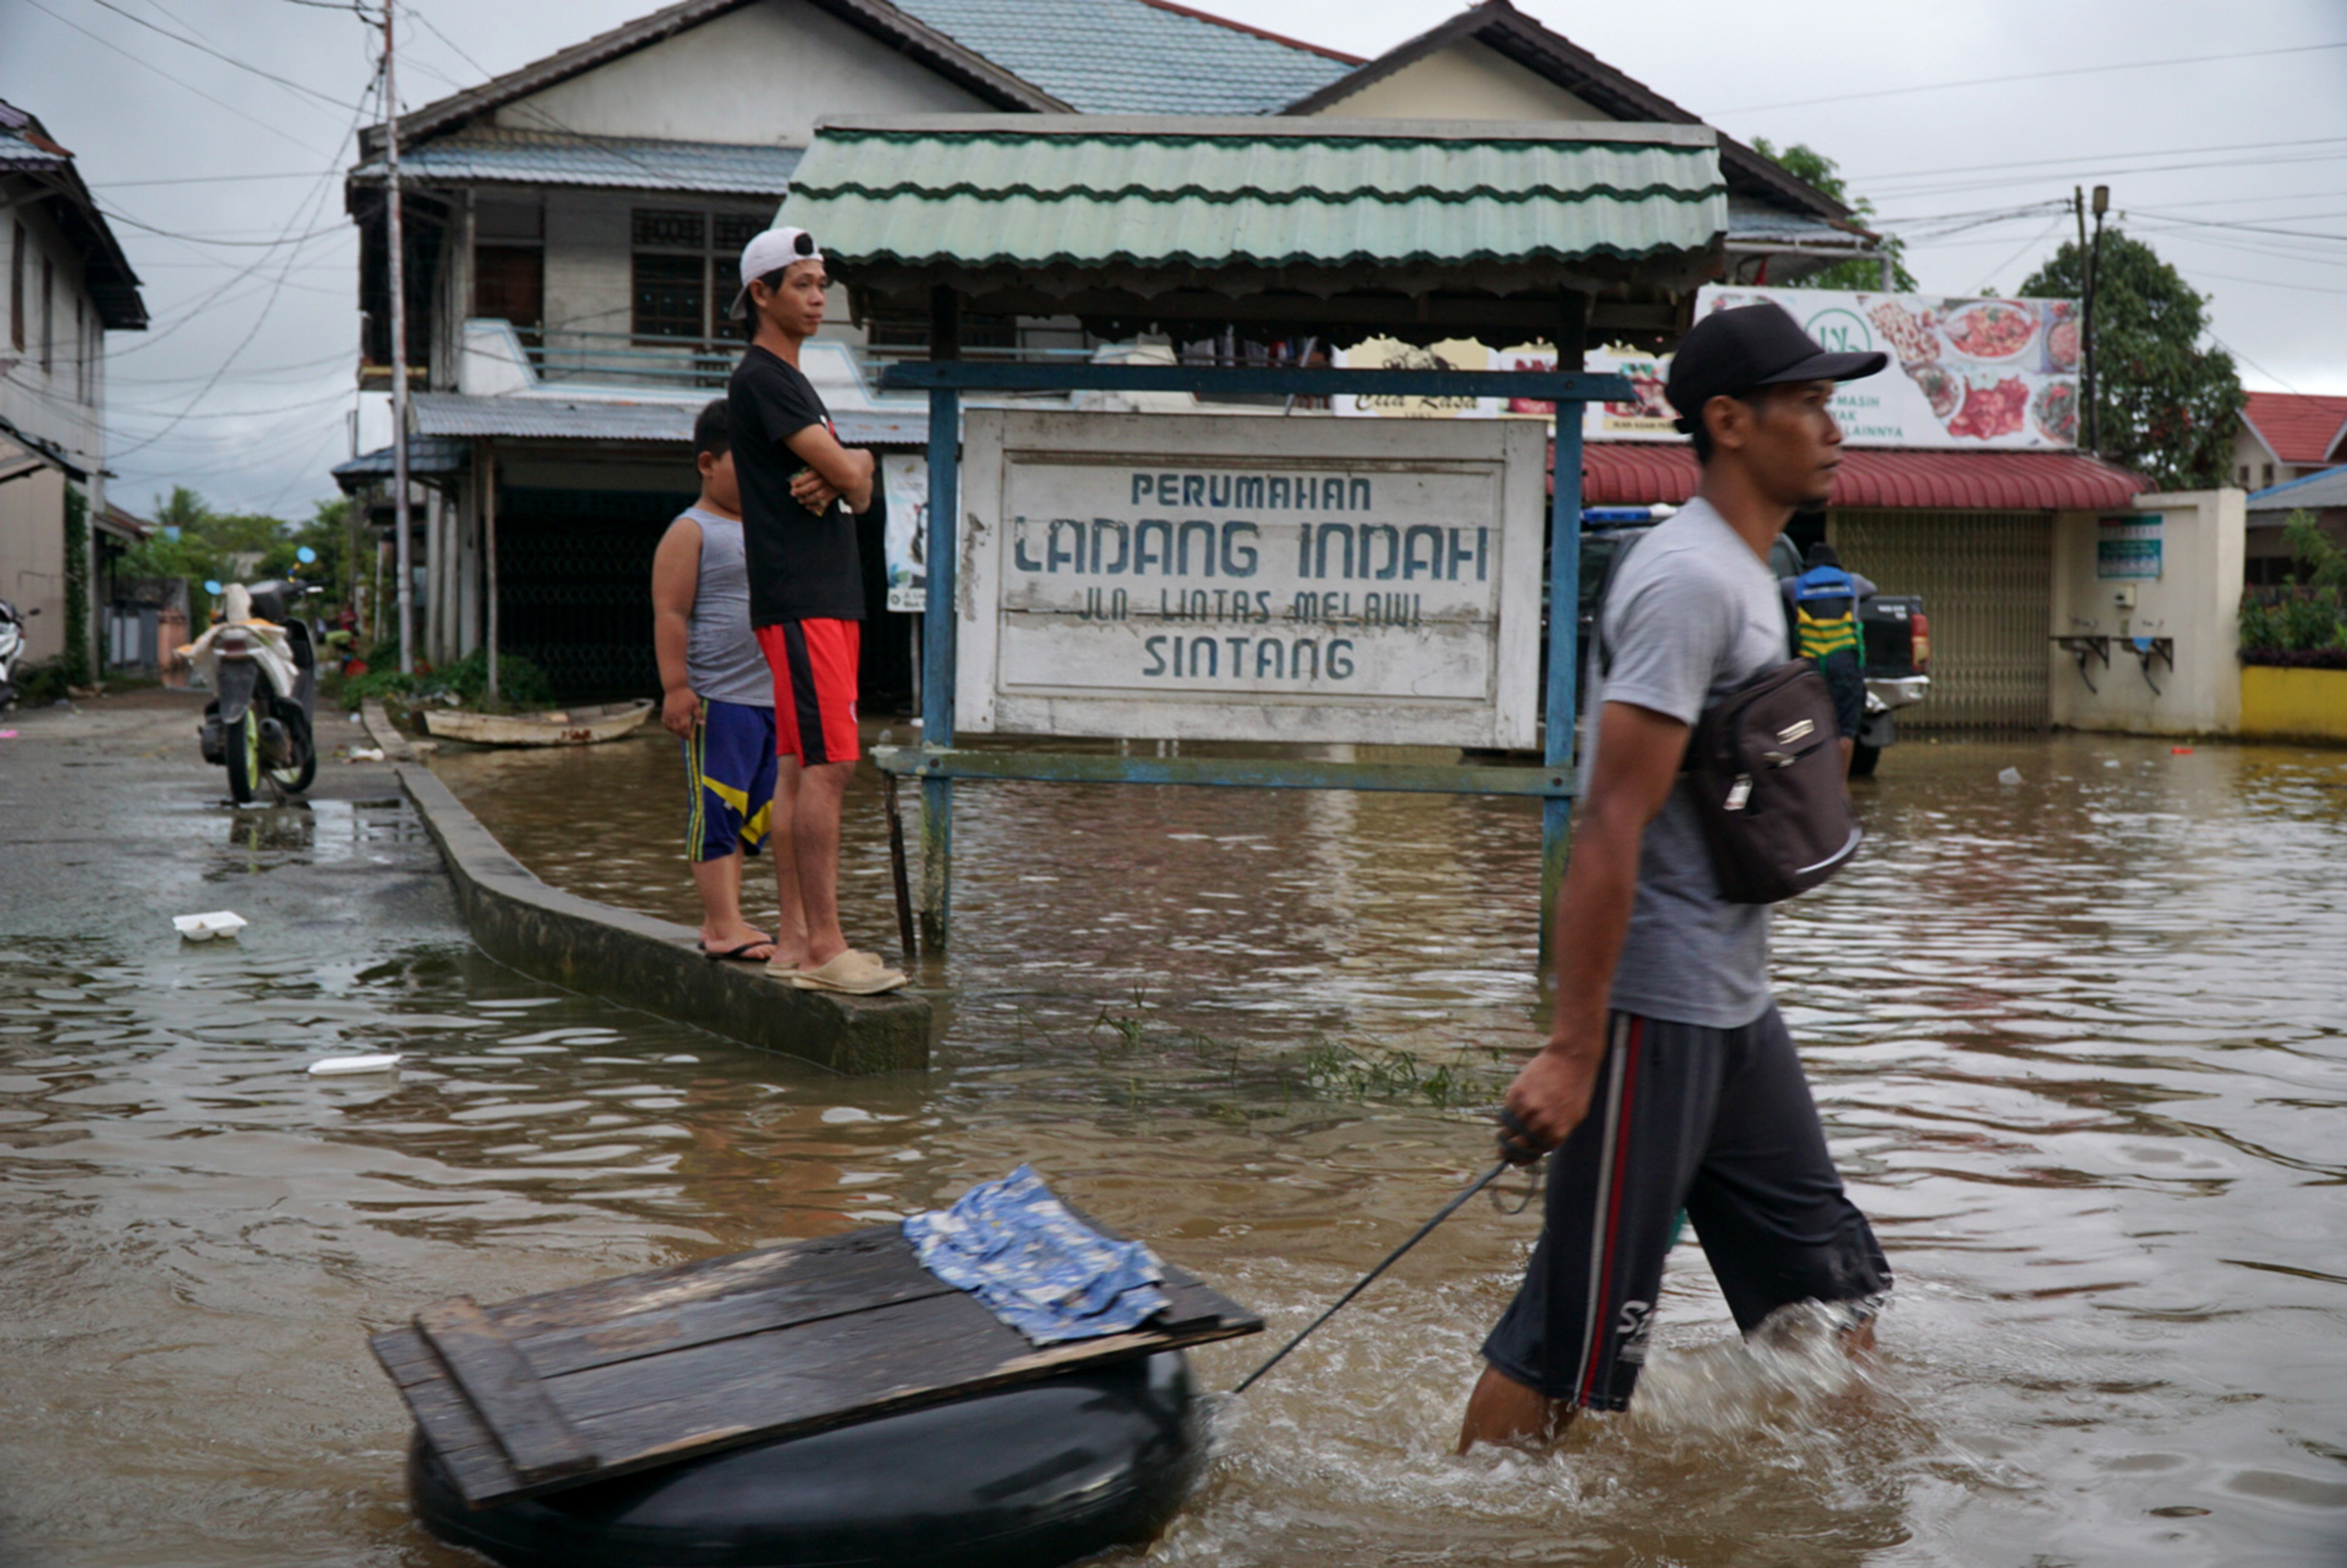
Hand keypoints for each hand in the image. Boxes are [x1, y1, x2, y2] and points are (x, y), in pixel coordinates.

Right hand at [661, 687, 699, 738]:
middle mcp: (675, 715)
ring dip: (676, 733)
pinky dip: (669, 728)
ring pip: (671, 728)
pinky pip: (665, 723)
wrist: (675, 688)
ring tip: (681, 734)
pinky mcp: (664, 713)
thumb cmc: (687, 695)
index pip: (685, 727)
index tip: (691, 737)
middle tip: (687, 738)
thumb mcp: (695, 703)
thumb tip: (702, 724)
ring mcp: (669, 714)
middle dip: (682, 736)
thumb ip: (699, 714)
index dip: (688, 734)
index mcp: (683, 713)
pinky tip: (673, 729)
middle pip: (677, 730)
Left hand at [790, 466, 841, 512]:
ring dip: (807, 500)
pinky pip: (823, 503)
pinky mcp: (834, 495)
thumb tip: (798, 475)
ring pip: (817, 496)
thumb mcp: (819, 466)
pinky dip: (815, 506)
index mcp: (822, 471)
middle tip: (793, 493)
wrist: (846, 475)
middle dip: (800, 491)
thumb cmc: (828, 470)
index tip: (792, 485)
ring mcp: (831, 488)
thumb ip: (810, 469)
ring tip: (800, 501)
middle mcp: (826, 479)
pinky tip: (808, 507)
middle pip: (811, 487)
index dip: (799, 481)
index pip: (808, 476)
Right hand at [1501, 1033, 1602, 1157]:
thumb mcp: (1573, 1117)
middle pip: (1516, 1146)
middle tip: (1501, 1153)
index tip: (1514, 1161)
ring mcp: (1528, 1109)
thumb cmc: (1576, 1089)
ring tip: (1504, 1135)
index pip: (1533, 1154)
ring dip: (1506, 1134)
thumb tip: (1537, 1148)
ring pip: (1509, 1129)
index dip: (1521, 1160)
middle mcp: (1541, 1124)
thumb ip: (1556, 1133)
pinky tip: (1512, 1113)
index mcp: (1557, 1133)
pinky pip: (1507, 1112)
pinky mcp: (1517, 1094)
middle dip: (1507, 1152)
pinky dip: (1507, 1115)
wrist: (1572, 1060)